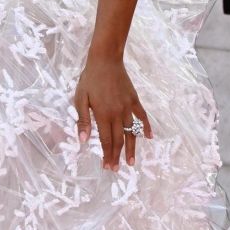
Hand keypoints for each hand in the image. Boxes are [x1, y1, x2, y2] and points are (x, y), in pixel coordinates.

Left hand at [74, 56, 151, 171]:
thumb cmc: (90, 79)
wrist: (106, 60)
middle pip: (119, 139)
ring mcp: (128, 107)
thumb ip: (83, 120)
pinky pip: (142, 116)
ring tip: (132, 162)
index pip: (105, 140)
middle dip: (117, 156)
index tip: (108, 167)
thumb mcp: (80, 99)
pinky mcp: (134, 100)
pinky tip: (149, 138)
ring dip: (132, 148)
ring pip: (131, 132)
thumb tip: (82, 140)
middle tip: (117, 169)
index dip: (107, 155)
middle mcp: (117, 113)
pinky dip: (146, 127)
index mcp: (103, 114)